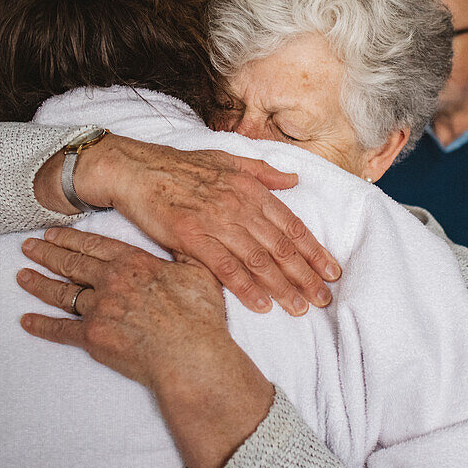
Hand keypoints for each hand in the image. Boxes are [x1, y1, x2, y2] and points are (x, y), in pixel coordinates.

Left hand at [18, 227, 273, 467]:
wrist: (189, 356)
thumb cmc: (198, 317)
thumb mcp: (199, 271)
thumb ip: (185, 250)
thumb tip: (185, 233)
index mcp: (133, 262)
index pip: (93, 245)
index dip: (70, 238)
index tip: (53, 233)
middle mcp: (110, 281)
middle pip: (70, 263)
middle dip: (46, 253)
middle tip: (28, 247)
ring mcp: (98, 309)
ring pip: (61, 293)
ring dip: (38, 283)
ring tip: (22, 276)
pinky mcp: (91, 338)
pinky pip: (60, 329)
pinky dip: (41, 325)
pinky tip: (26, 320)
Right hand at [36, 134, 339, 315]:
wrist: (135, 169)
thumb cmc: (180, 167)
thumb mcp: (226, 160)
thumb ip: (262, 173)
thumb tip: (293, 180)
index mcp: (250, 188)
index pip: (291, 224)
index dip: (314, 250)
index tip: (331, 271)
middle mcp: (238, 204)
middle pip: (280, 246)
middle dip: (306, 275)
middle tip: (324, 299)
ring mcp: (215, 220)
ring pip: (258, 259)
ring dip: (282, 286)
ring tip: (300, 308)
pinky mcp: (191, 236)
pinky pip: (225, 266)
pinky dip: (245, 287)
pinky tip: (262, 304)